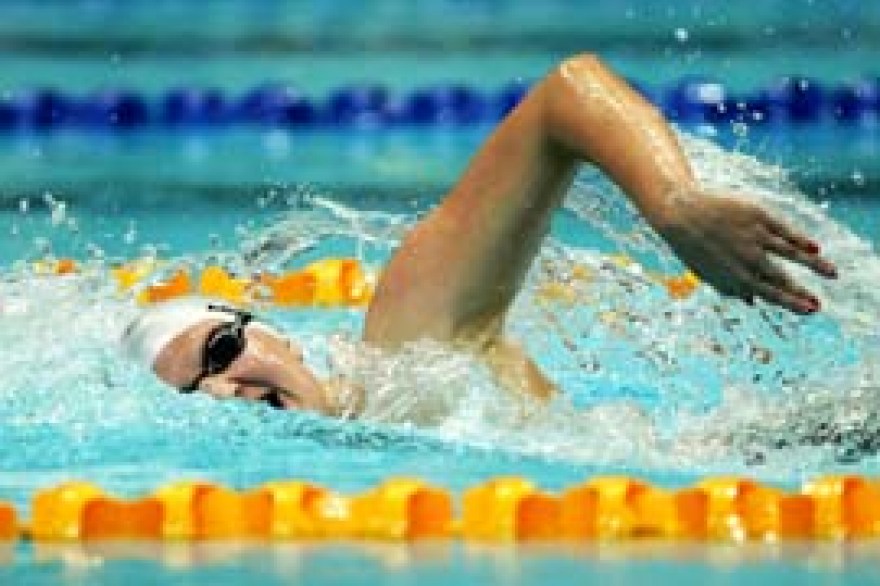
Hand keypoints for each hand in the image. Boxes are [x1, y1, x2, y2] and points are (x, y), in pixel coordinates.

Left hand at [652, 188, 837, 313]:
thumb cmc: (694, 245)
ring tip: (833, 274)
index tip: (810, 310)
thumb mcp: (708, 272)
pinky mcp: (757, 215)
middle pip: (781, 278)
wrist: (680, 212)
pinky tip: (814, 248)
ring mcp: (753, 236)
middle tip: (819, 305)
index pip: (769, 293)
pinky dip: (800, 239)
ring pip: (790, 253)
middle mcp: (747, 258)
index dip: (791, 303)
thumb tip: (753, 303)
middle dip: (800, 293)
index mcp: (735, 275)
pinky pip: (784, 229)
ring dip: (814, 265)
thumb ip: (731, 288)